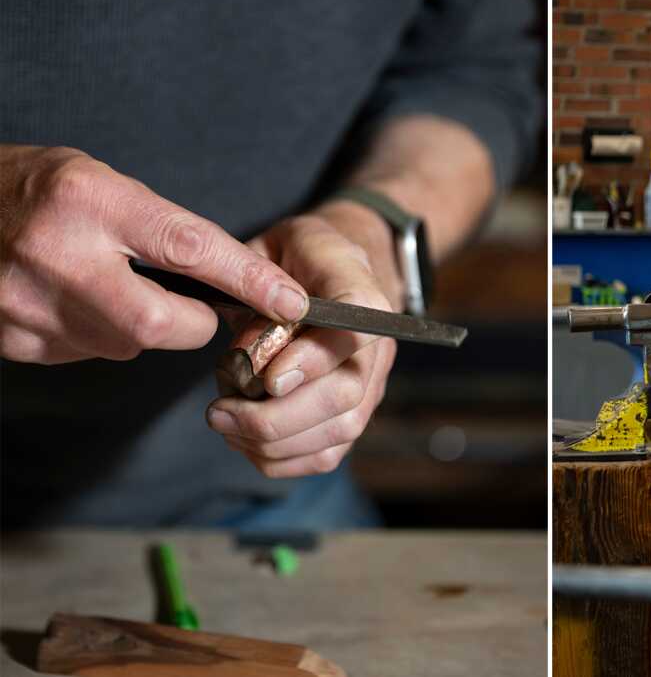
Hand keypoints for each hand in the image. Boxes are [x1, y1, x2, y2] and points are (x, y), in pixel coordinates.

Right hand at [0, 145, 308, 363]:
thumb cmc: (33, 188)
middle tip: (195, 306)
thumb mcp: (99, 182)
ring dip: (140, 326)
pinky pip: (86, 353)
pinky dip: (98, 334)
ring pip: (126, 345)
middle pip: (161, 324)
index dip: (249, 280)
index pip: (190, 248)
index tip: (292, 301)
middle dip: (193, 323)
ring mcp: (27, 306)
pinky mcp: (13, 341)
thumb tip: (225, 281)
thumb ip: (157, 229)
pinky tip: (74, 302)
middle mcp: (56, 256)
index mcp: (89, 201)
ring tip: (110, 286)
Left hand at [204, 204, 398, 477]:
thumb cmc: (299, 256)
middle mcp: (377, 348)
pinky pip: (324, 456)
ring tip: (224, 422)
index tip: (265, 379)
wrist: (335, 266)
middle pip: (343, 399)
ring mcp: (369, 388)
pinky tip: (243, 437)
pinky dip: (278, 458)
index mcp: (363, 296)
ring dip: (270, 441)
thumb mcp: (276, 247)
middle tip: (217, 412)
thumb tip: (250, 353)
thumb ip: (261, 290)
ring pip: (334, 435)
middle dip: (274, 417)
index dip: (311, 361)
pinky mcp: (352, 417)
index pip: (352, 335)